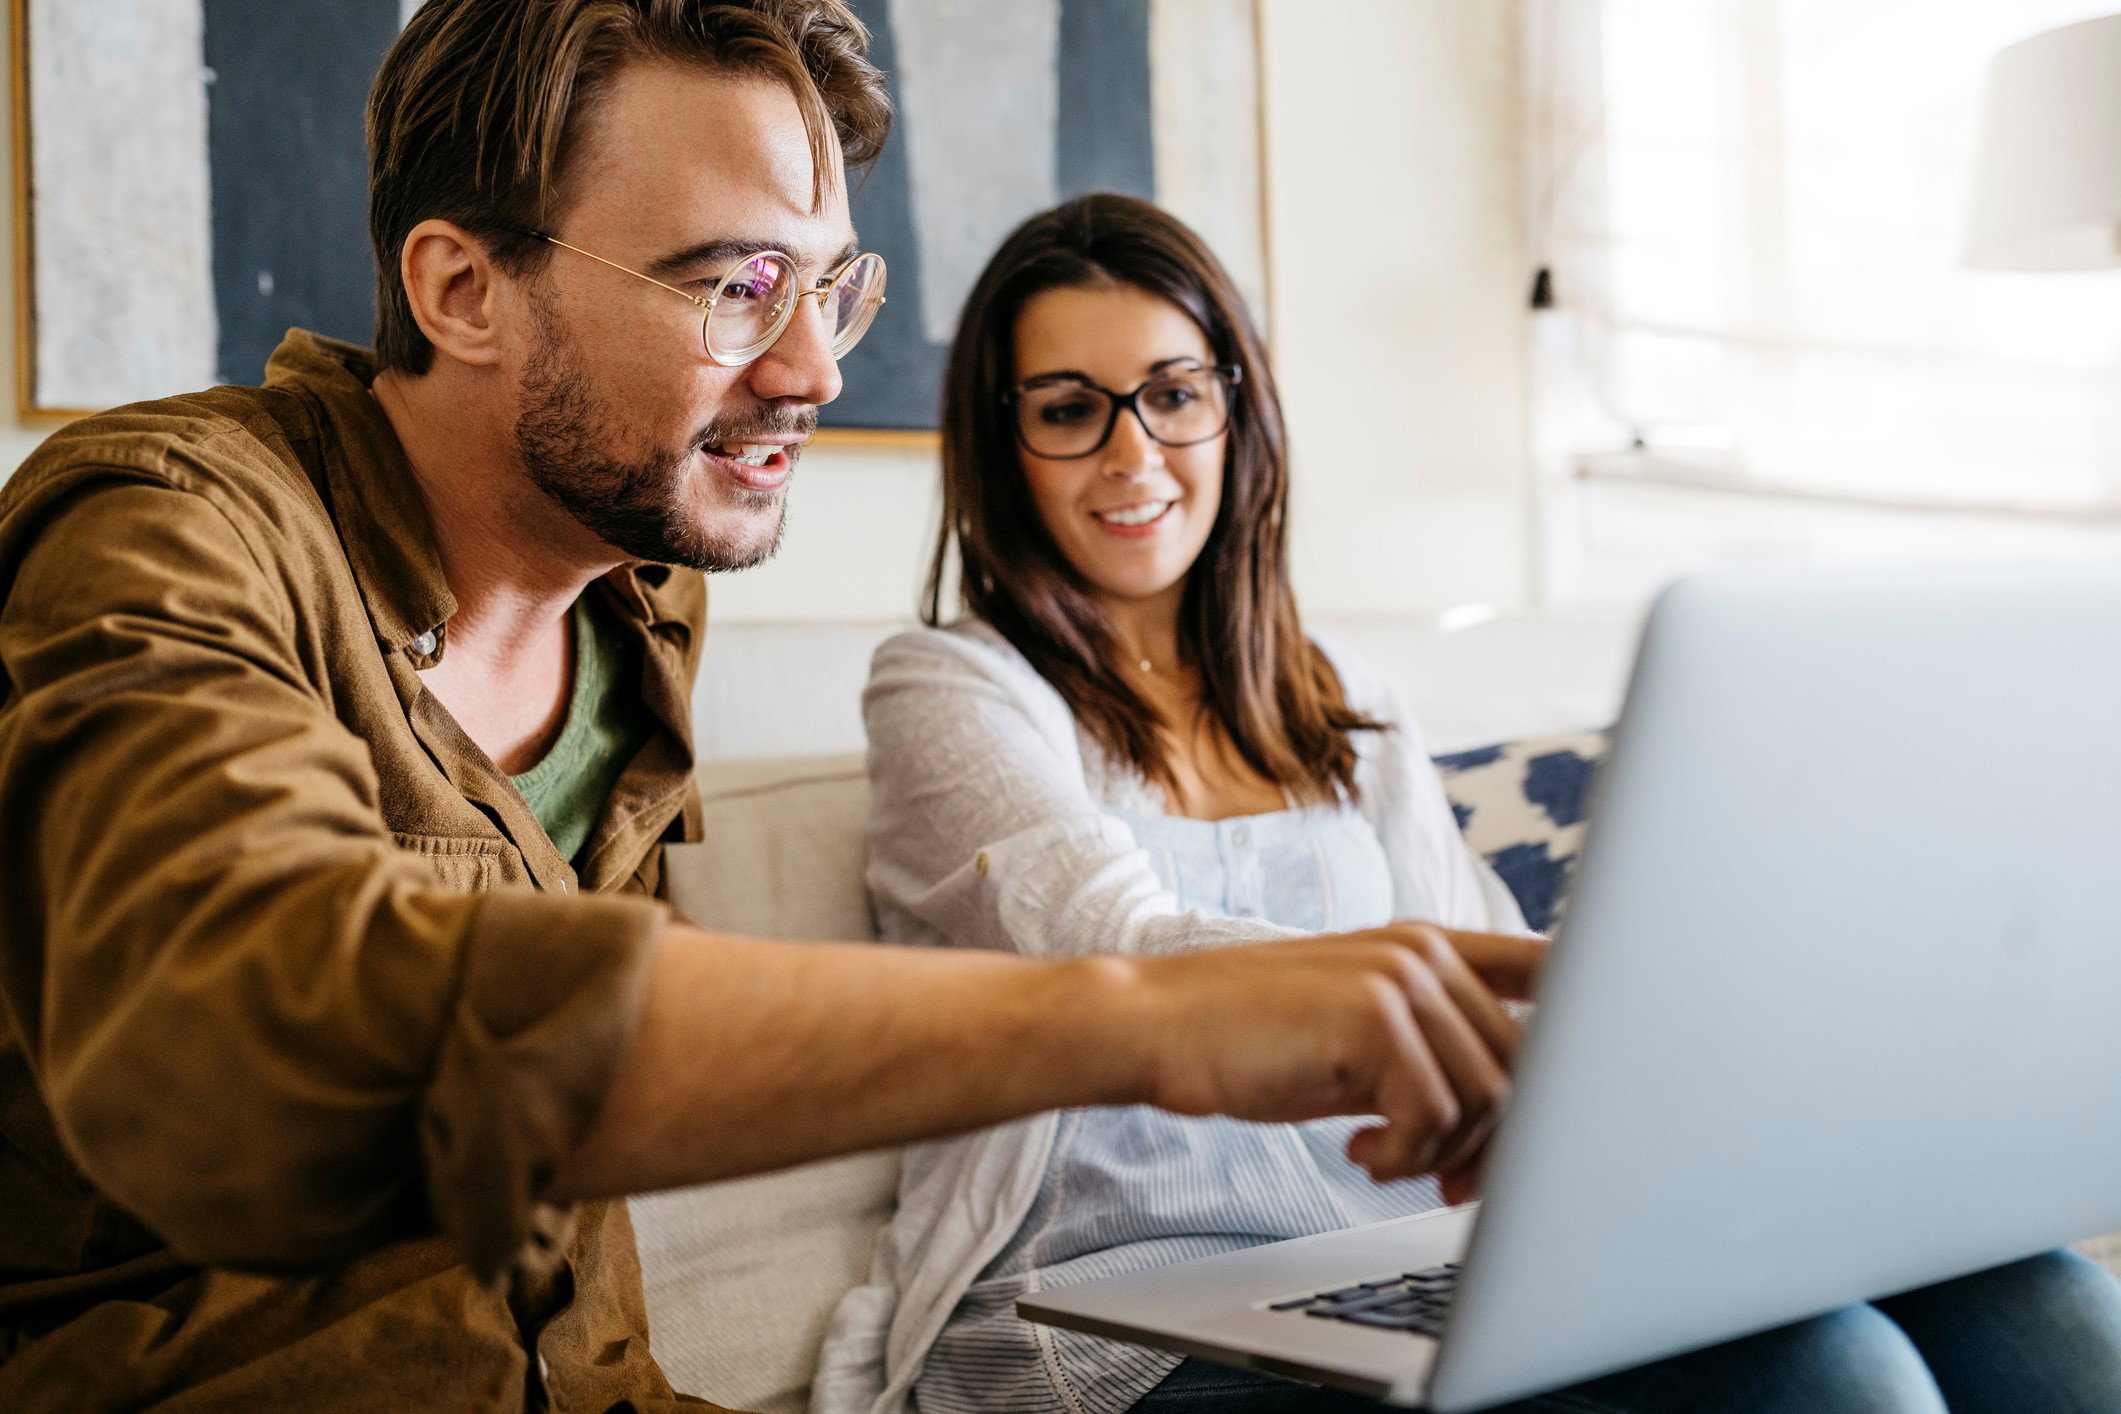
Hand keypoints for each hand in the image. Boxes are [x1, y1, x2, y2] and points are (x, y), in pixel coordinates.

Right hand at [1128, 924, 1544, 1182]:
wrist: (1157, 1027)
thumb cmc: (1247, 1040)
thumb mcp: (1352, 1035)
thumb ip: (1425, 1050)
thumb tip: (1503, 1123)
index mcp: (1424, 946)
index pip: (1542, 965)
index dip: (1587, 1015)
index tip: (1585, 1085)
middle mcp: (1422, 953)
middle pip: (1524, 1064)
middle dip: (1494, 1141)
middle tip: (1444, 1181)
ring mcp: (1400, 979)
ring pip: (1487, 1097)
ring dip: (1441, 1153)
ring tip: (1385, 1161)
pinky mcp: (1372, 1019)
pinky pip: (1434, 1115)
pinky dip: (1402, 1157)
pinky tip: (1358, 1154)